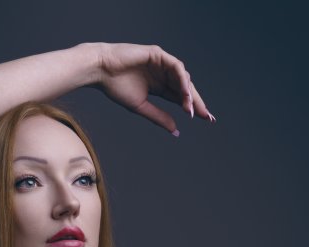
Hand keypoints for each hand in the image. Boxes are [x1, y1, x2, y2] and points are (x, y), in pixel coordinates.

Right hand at [91, 42, 215, 133]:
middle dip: (197, 102)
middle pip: (185, 89)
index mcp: (159, 86)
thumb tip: (176, 130)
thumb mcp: (141, 107)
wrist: (101, 70)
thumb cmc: (116, 87)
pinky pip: (176, 67)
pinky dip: (182, 80)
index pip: (180, 98)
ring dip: (189, 94)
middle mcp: (163, 74)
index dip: (192, 108)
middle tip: (207, 117)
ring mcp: (162, 63)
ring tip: (191, 110)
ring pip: (183, 78)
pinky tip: (185, 94)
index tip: (205, 120)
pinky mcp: (158, 54)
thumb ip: (159, 117)